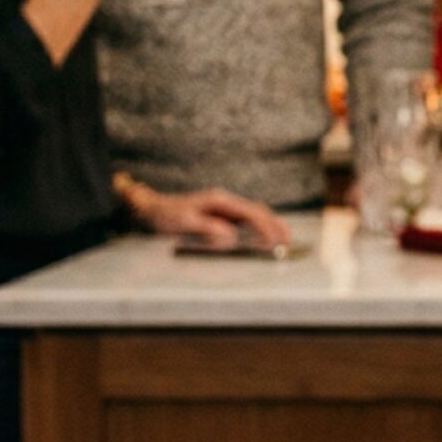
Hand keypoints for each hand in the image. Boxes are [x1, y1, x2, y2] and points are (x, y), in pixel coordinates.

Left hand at [128, 185, 290, 247]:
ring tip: (284, 237)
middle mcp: (225, 202)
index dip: (265, 226)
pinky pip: (246, 219)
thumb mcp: (184, 222)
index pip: (250, 213)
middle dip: (274, 224)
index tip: (275, 239)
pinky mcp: (221, 214)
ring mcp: (224, 207)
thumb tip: (230, 237)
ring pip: (254, 213)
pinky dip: (259, 226)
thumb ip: (207, 228)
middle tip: (289, 240)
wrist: (152, 208)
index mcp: (220, 201)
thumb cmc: (166, 216)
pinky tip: (265, 234)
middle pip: (257, 211)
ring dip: (270, 224)